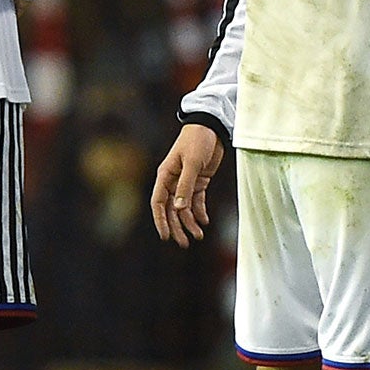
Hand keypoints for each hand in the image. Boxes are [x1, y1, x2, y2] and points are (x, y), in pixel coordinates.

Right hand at [152, 123, 225, 245]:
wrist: (211, 126)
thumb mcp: (192, 163)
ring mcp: (186, 182)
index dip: (160, 221)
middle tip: (185, 243)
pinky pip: (196, 201)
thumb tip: (178, 209)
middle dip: (177, 227)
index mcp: (165, 176)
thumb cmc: (197, 141)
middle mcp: (173, 181)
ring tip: (199, 236)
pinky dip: (200, 212)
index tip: (165, 236)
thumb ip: (185, 185)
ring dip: (190, 222)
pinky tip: (205, 221)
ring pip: (184, 208)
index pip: (158, 203)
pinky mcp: (199, 180)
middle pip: (172, 210)